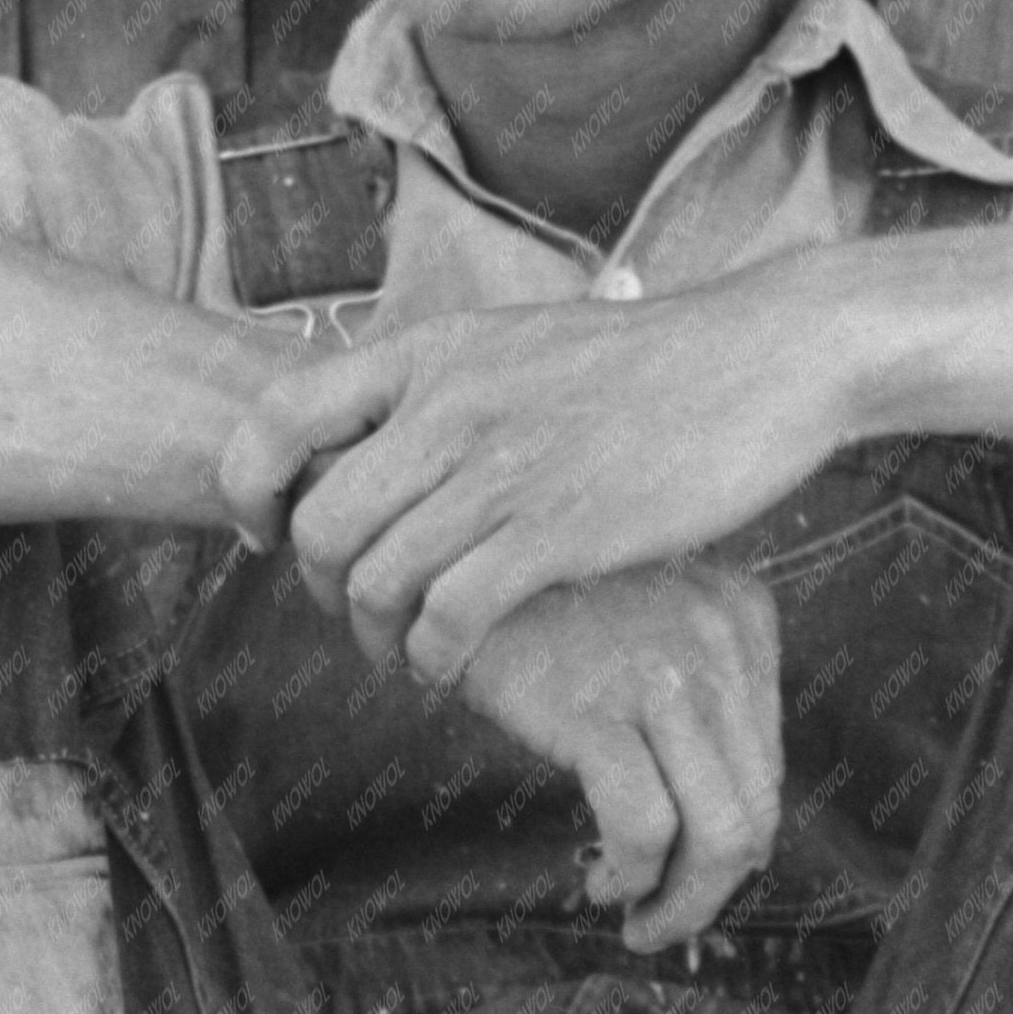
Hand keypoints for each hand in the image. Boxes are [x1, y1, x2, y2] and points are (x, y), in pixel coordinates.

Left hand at [215, 283, 845, 679]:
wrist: (761, 360)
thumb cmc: (648, 367)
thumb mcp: (521, 344)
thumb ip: (447, 386)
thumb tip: (384, 433)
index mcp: (431, 353)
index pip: (279, 417)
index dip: (251, 489)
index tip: (267, 534)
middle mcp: (449, 405)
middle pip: (320, 524)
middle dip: (321, 591)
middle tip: (356, 617)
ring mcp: (501, 469)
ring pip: (377, 581)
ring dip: (378, 639)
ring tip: (407, 656)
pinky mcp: (558, 531)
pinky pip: (450, 616)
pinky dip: (434, 658)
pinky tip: (453, 668)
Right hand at [457, 563, 783, 951]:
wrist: (440, 564)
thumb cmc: (532, 605)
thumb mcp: (635, 625)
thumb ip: (687, 691)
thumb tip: (714, 821)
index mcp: (741, 617)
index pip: (766, 766)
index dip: (730, 841)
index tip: (684, 874)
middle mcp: (720, 642)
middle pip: (756, 808)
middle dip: (715, 888)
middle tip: (666, 919)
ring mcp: (666, 675)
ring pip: (720, 834)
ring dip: (682, 904)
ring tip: (639, 920)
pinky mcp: (598, 709)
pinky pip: (644, 829)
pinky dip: (632, 876)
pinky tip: (603, 882)